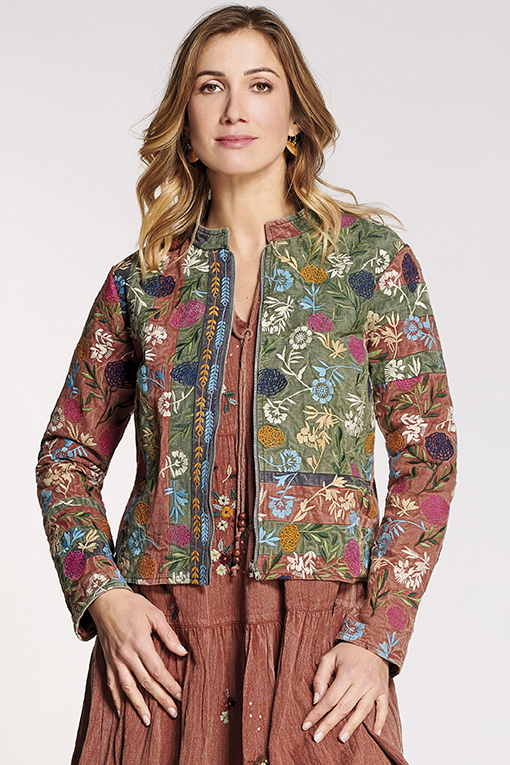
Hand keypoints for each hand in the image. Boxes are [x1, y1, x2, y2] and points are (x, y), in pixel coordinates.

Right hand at [87, 588, 187, 725]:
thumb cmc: (131, 605)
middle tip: (172, 712)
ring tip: (147, 720)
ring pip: (127, 688)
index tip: (180, 695)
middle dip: (160, 699)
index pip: (158, 670)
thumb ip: (168, 634)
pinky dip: (115, 700)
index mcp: (140, 643)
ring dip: (138, 706)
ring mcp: (115, 660)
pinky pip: (110, 685)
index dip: (170, 685)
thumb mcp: (154, 614)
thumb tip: (182, 652)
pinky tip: (120, 712)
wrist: (105, 601)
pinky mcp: (107, 662)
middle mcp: (126, 655)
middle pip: (145, 683)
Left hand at [302, 642, 388, 743]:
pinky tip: (376, 733)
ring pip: (362, 711)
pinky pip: (383, 709)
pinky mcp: (383, 690)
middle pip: (343, 708)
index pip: (329, 699)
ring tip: (341, 738)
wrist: (373, 641)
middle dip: (329, 724)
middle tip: (317, 738)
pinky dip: (380, 721)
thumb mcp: (330, 657)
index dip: (317, 713)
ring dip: (351, 726)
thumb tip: (316, 700)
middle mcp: (361, 682)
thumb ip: (321, 677)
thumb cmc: (349, 651)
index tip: (307, 725)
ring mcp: (374, 687)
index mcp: (347, 673)